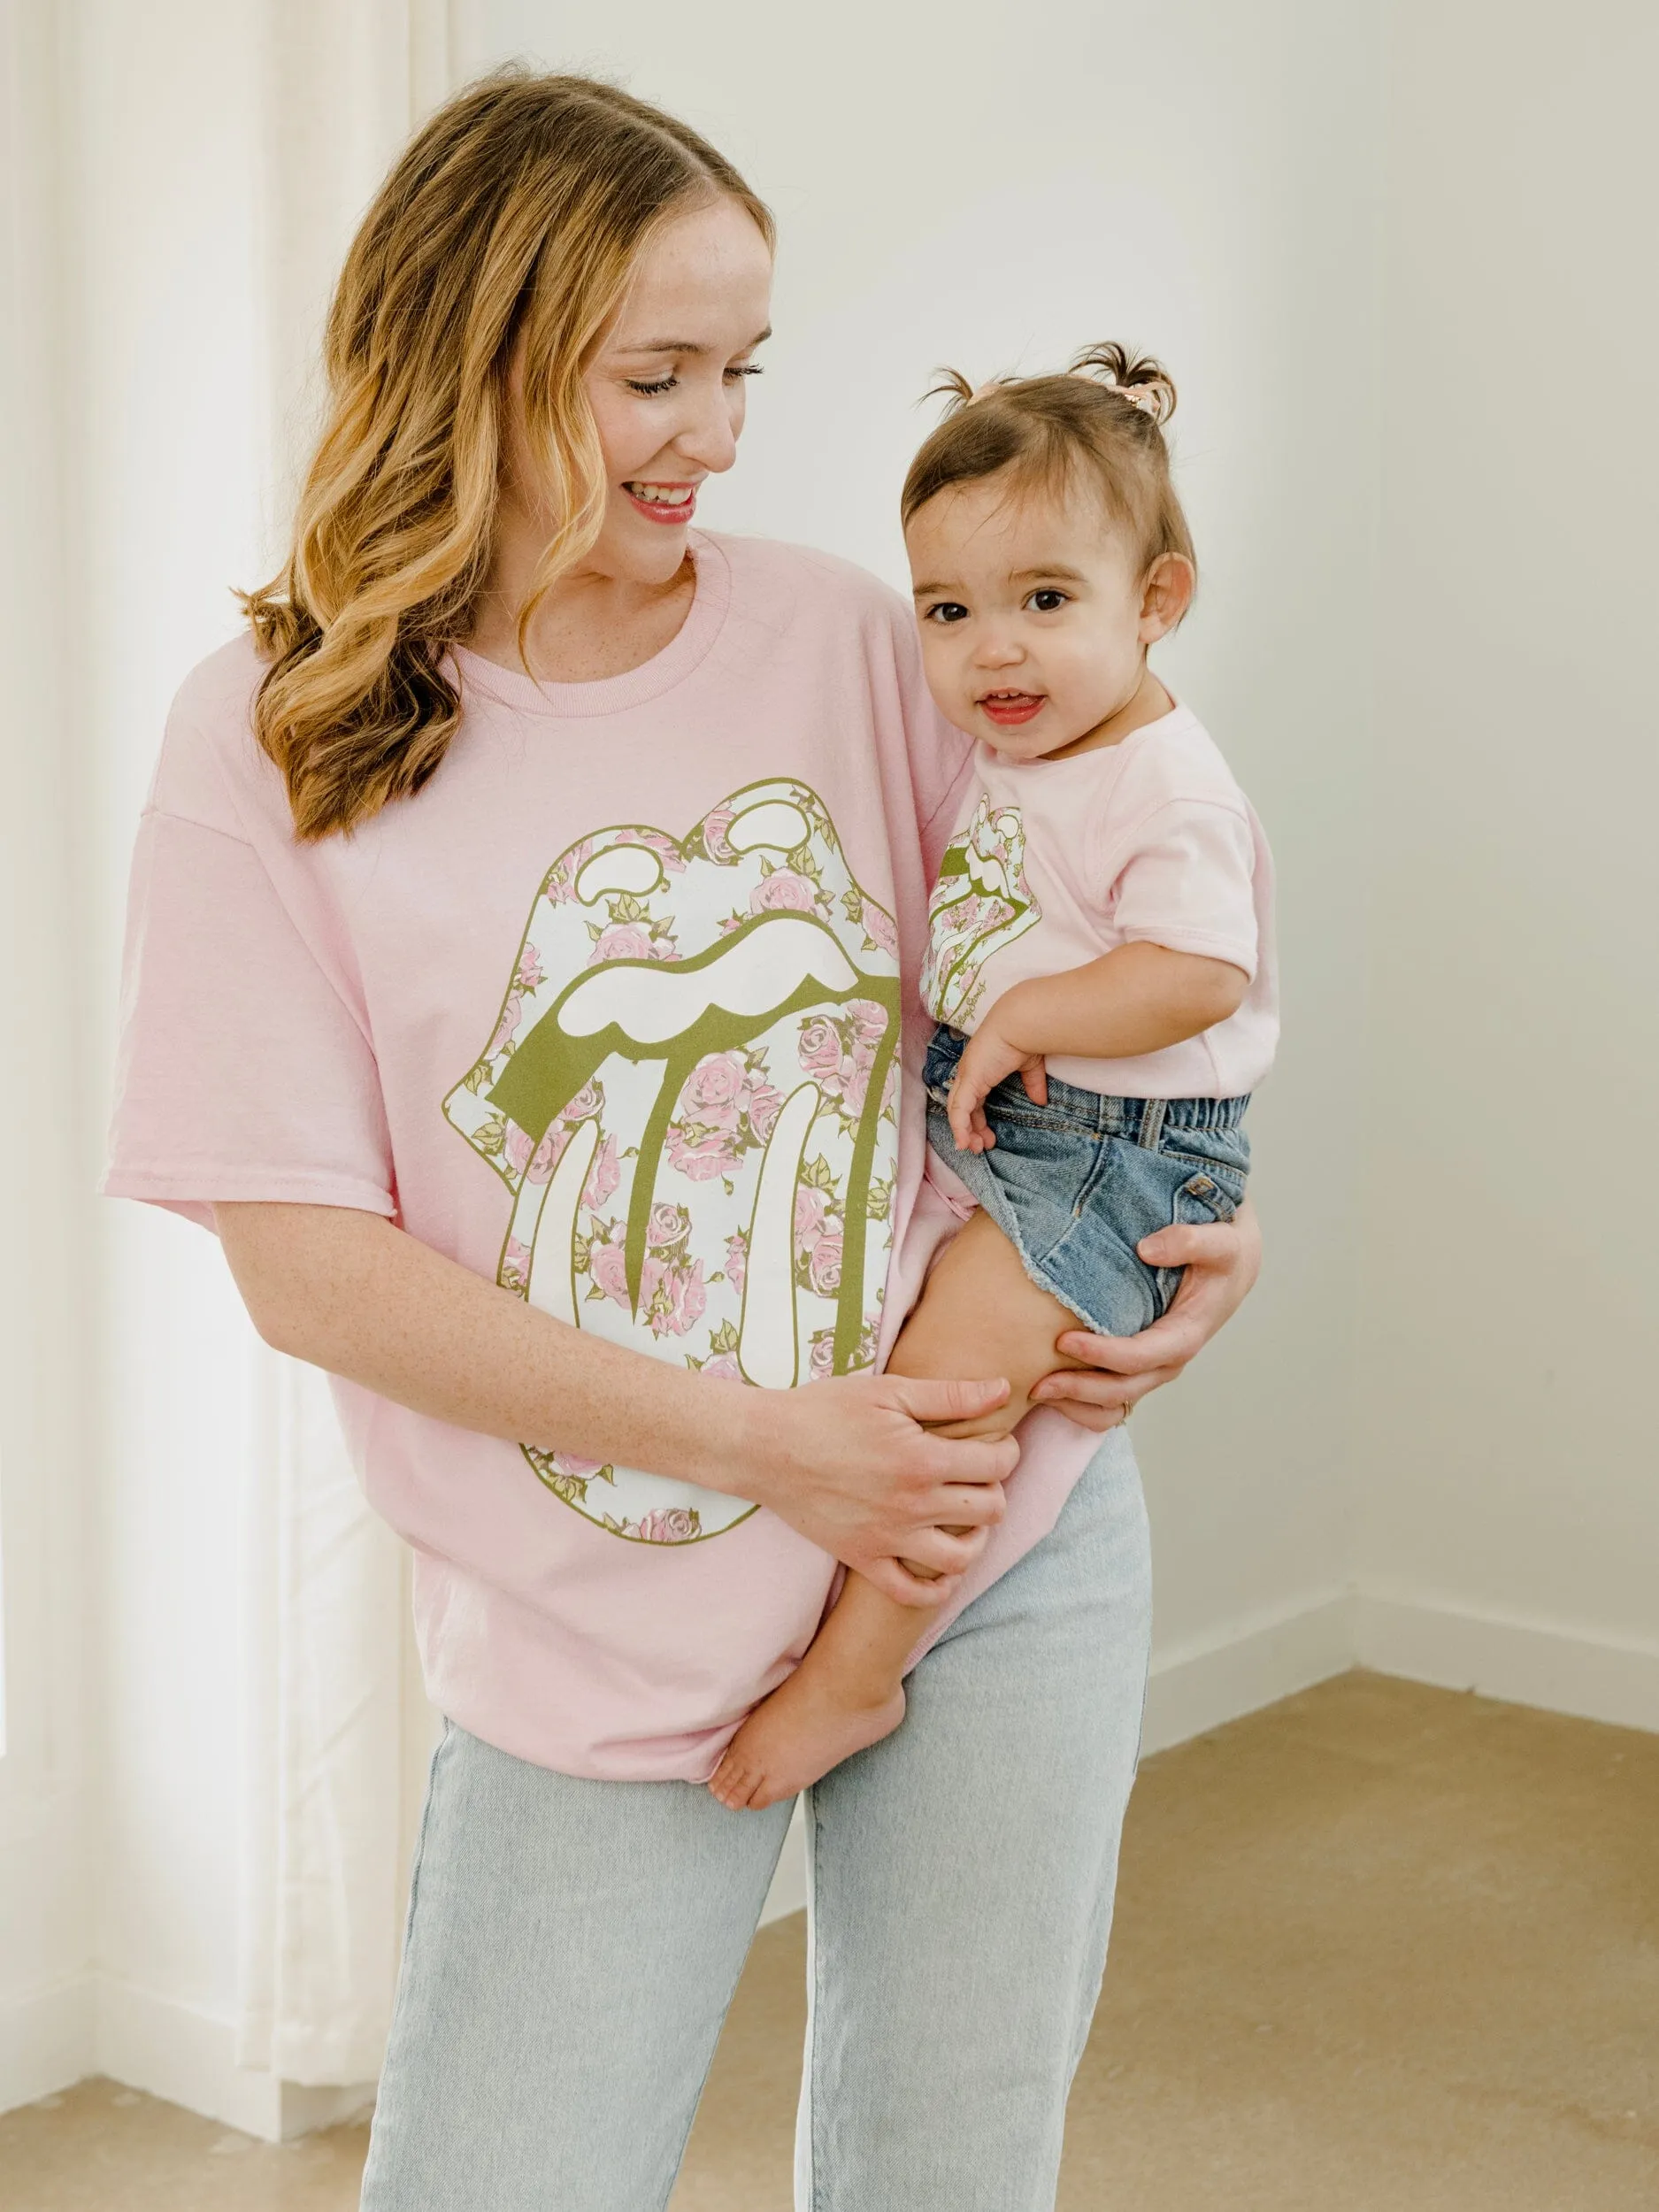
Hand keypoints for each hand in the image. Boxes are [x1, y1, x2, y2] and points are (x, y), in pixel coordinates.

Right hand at [742, 1372, 1019, 1605]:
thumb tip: (1003, 1389)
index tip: (995, 1443)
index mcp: (921, 1458)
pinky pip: (911, 1593)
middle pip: (989, 1510)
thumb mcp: (888, 1391)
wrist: (765, 1447)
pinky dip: (935, 1588)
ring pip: (960, 1559)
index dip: (1007, 1450)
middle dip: (994, 1489)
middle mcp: (911, 1504)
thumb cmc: (825, 1410)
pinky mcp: (862, 1558)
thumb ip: (951, 1395)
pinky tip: (940, 1566)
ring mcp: (887, 1537)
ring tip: (965, 1518)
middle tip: (978, 1475)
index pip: (996, 1464)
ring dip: (975, 1539)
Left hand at [948, 1002, 1047, 1151]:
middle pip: (961, 1108)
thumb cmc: (1025, 1039)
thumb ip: (1033, 1084)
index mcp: (979, 1071)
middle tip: (981, 1148)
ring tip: (974, 1149)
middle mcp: (968, 1074)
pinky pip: (959, 1109)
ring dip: (964, 1133)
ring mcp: (966, 1076)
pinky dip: (959, 1127)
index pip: (972, 1101)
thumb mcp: (1031, 1068)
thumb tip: (1041, 1102)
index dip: (977, 1121)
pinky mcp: (969, 1079)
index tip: (989, 1138)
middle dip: (970, 1130)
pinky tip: (963, 1142)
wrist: (1022, 1024)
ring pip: (957, 1111)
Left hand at [1030, 1199, 1261, 1430]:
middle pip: (1122, 1389)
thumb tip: (1147, 1249)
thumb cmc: (1222, 1253)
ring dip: (1076, 1405)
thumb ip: (1190, 1240)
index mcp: (1187, 1334)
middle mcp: (1169, 1360)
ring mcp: (1154, 1369)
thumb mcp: (1220, 1240)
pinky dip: (1082, 1407)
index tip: (1063, 1341)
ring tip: (1036, 1392)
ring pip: (1114, 1403)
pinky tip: (1052, 1395)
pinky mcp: (1139, 1368)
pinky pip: (1111, 1403)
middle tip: (1036, 1383)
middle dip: (1079, 1389)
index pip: (1141, 1356)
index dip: (1103, 1354)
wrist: (1228, 1267)